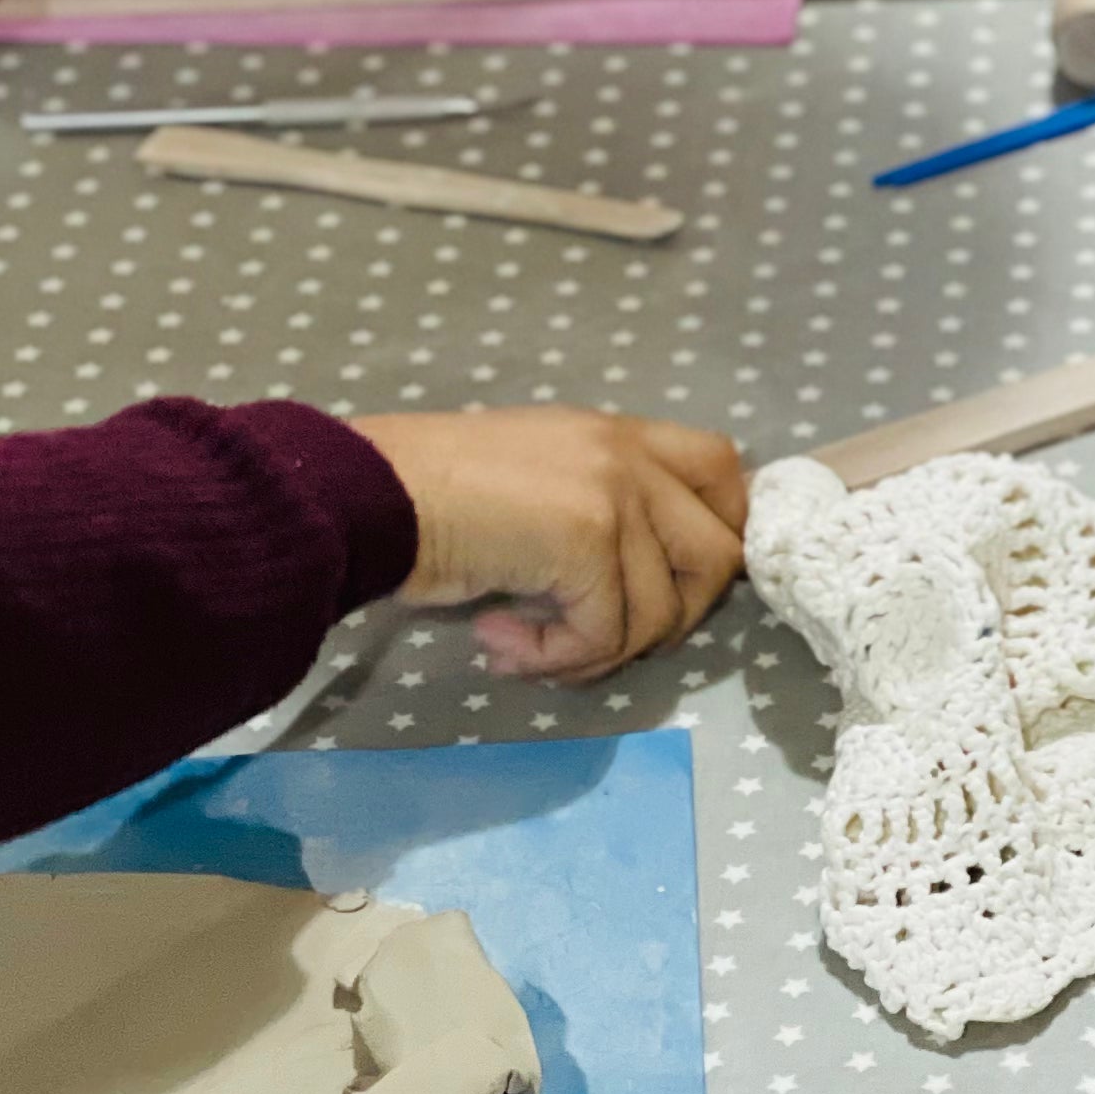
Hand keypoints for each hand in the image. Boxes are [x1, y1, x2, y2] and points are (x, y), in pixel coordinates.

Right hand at [350, 406, 747, 679]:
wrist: (369, 494)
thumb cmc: (430, 494)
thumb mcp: (535, 484)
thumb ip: (599, 510)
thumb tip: (647, 583)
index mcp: (621, 435)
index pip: (725, 472)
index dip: (718, 536)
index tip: (670, 586)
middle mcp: (629, 455)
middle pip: (719, 555)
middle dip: (671, 618)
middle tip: (600, 636)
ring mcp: (615, 494)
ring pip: (661, 613)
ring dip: (595, 653)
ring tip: (527, 647)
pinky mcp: (588, 541)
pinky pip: (605, 634)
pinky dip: (554, 659)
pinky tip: (500, 642)